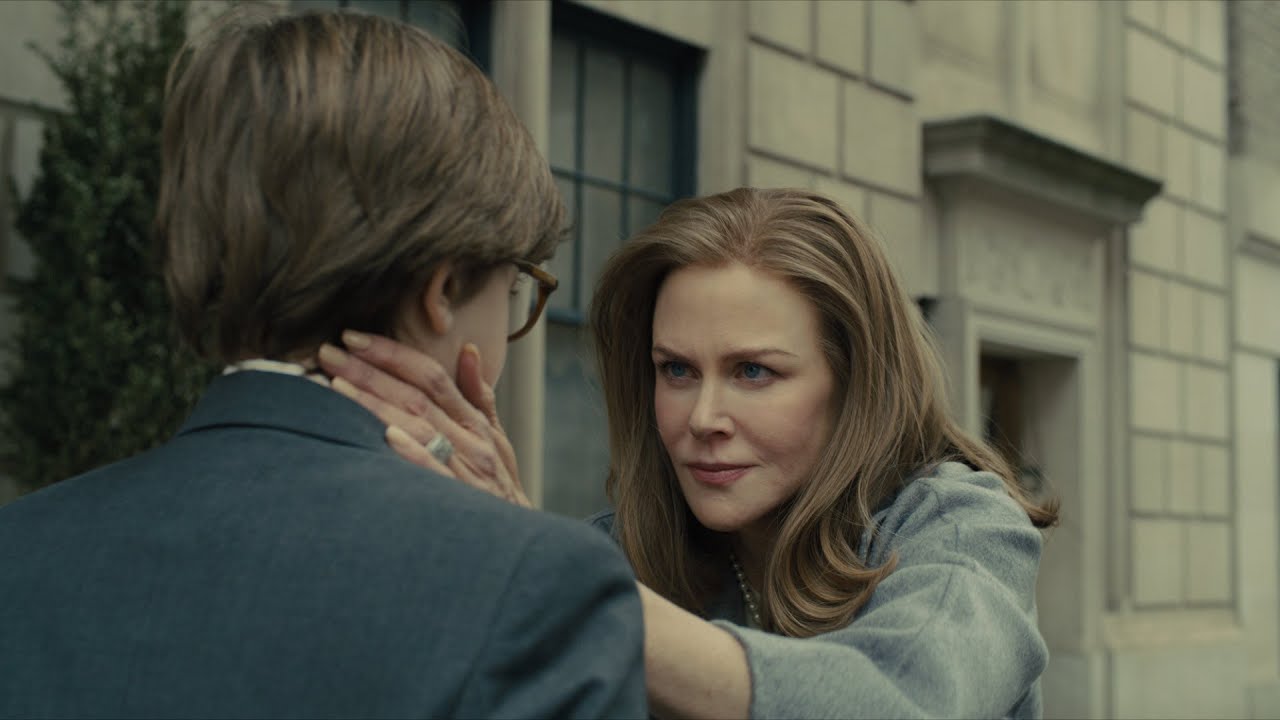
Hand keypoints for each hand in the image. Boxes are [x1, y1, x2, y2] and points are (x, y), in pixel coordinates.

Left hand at [316, 330, 528, 506]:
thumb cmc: (501, 492)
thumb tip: (467, 351)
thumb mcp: (497, 441)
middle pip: (416, 396)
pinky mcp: (460, 502)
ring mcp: (466, 472)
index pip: (432, 376)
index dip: (393, 354)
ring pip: (418, 427)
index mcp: (475, 424)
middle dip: (370, 371)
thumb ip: (479, 398)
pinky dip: (414, 454)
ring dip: (376, 404)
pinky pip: (436, 474)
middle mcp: (470, 442)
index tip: (354, 338)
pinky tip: (387, 437)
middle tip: (328, 353)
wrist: (519, 544)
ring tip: (336, 385)